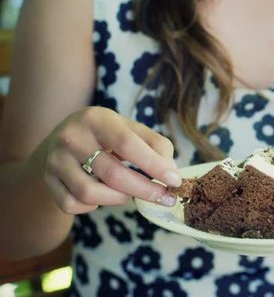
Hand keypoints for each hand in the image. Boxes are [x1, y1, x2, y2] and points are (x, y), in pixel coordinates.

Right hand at [33, 107, 181, 214]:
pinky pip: (73, 205)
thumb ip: (156, 146)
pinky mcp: (47, 180)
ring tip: (130, 193)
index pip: (127, 144)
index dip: (154, 165)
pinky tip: (102, 195)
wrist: (62, 141)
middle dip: (145, 190)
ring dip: (119, 199)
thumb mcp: (130, 130)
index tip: (175, 180)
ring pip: (90, 194)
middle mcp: (71, 137)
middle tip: (164, 198)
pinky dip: (93, 207)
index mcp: (96, 119)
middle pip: (112, 174)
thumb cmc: (107, 136)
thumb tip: (172, 173)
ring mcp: (55, 160)